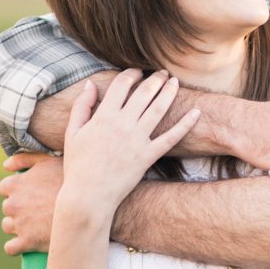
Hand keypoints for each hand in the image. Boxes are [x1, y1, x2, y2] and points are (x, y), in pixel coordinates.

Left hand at [0, 152, 63, 254]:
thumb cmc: (70, 181)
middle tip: (38, 210)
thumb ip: (25, 159)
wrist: (88, 206)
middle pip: (7, 208)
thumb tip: (6, 166)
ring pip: (8, 227)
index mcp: (15, 184)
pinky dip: (16, 247)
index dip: (18, 191)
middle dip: (19, 209)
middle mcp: (13, 204)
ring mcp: (19, 224)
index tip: (31, 194)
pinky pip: (10, 248)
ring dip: (18, 227)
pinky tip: (27, 243)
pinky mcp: (28, 242)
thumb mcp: (49, 161)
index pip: (4, 189)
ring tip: (36, 226)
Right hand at [60, 68, 199, 218]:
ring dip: (169, 92)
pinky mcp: (148, 156)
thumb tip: (91, 83)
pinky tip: (196, 113)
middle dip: (155, 79)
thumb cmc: (78, 165)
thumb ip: (81, 106)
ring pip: (159, 109)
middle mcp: (123, 125)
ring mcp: (137, 140)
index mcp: (104, 116)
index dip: (132, 74)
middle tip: (163, 72)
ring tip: (175, 82)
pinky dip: (185, 125)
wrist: (88, 196)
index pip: (122, 85)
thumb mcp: (73, 133)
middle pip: (144, 93)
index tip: (138, 71)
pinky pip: (171, 138)